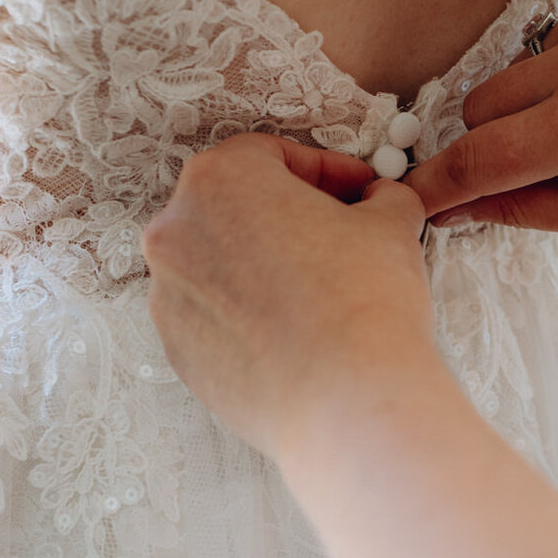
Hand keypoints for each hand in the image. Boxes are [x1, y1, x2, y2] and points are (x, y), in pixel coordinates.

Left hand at [146, 135, 442, 459]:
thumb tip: (378, 202)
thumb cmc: (364, 302)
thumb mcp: (390, 223)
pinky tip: (295, 332)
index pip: (270, 154)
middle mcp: (175, 233)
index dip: (324, 170)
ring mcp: (167, 297)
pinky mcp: (177, 352)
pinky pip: (214, 317)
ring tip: (318, 289)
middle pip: (235, 206)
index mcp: (219, 180)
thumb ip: (379, 199)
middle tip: (339, 232)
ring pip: (219, 264)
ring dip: (263, 266)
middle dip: (287, 214)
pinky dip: (248, 315)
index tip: (356, 190)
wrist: (348, 403)